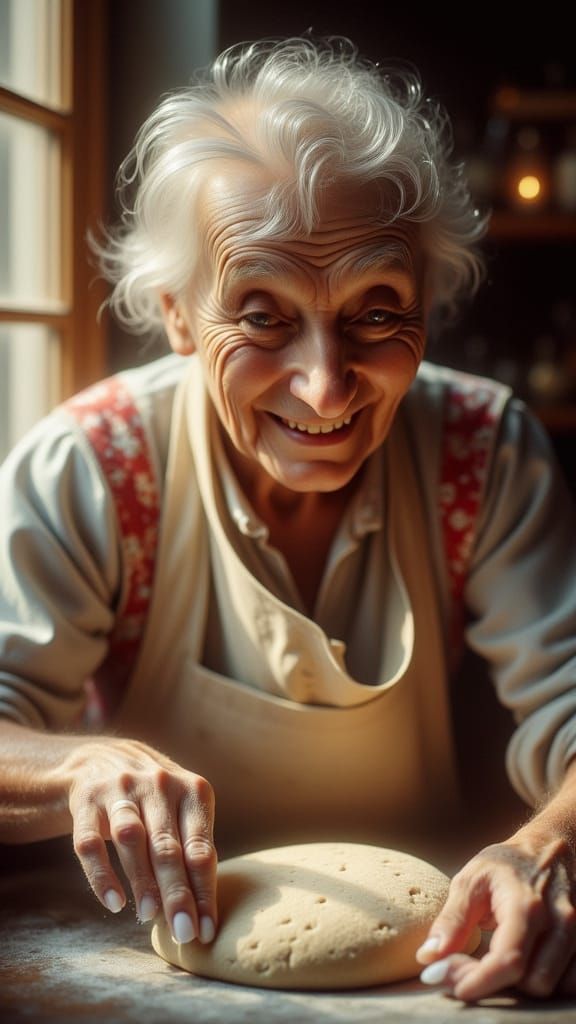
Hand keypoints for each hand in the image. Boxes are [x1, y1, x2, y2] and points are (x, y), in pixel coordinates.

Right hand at [65, 736, 216, 944]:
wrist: (104, 757)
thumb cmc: (157, 798)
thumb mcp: (183, 810)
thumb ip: (193, 850)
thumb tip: (202, 911)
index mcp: (193, 790)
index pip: (203, 849)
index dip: (205, 892)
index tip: (207, 931)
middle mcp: (159, 785)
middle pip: (169, 847)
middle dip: (177, 894)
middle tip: (183, 933)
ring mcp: (120, 790)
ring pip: (132, 839)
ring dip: (141, 880)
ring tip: (148, 917)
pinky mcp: (86, 801)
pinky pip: (91, 842)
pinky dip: (101, 874)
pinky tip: (113, 902)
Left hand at [416, 834, 575, 1000]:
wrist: (551, 848)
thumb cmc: (508, 864)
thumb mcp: (471, 881)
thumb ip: (452, 921)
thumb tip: (428, 958)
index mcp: (527, 906)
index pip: (509, 961)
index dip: (480, 982)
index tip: (454, 986)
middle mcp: (560, 923)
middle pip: (533, 982)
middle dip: (498, 983)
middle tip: (470, 967)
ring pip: (554, 987)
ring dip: (522, 985)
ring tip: (496, 964)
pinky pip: (571, 984)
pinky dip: (545, 982)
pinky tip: (524, 966)